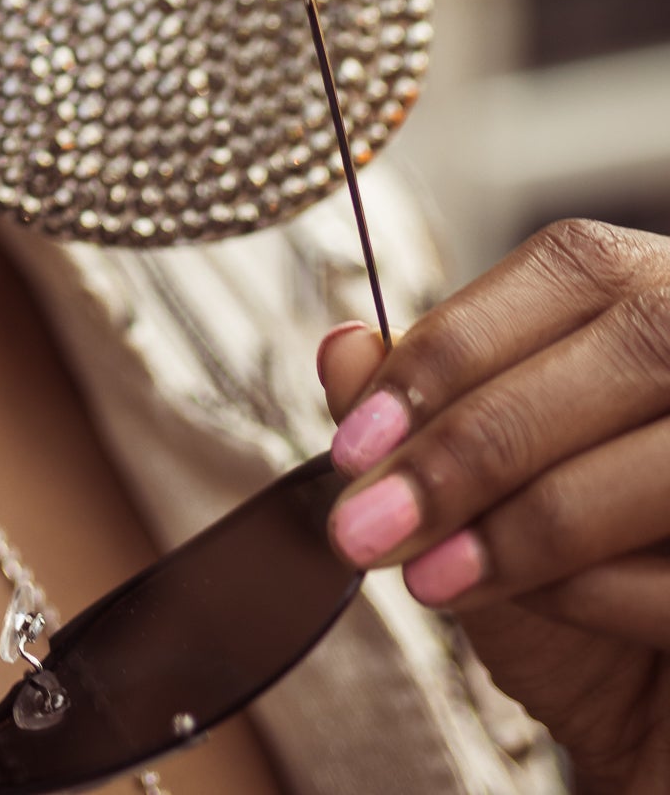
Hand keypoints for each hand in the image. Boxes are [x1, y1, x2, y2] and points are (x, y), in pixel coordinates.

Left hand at [321, 219, 669, 794]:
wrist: (653, 715)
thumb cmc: (574, 580)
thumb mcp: (474, 489)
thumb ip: (419, 413)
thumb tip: (345, 348)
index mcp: (659, 294)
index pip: (572, 267)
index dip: (458, 345)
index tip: (355, 438)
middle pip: (632, 349)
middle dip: (480, 440)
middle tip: (371, 521)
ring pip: (668, 451)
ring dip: (527, 522)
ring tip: (429, 576)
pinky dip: (596, 591)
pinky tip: (529, 610)